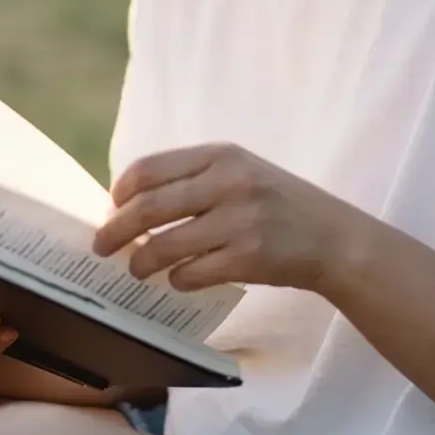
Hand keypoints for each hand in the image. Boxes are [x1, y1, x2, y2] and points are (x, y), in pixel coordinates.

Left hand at [92, 143, 364, 293]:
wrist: (333, 237)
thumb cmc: (276, 203)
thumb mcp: (239, 171)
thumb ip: (192, 179)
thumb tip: (129, 203)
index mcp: (220, 155)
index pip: (149, 168)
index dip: (121, 192)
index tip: (112, 208)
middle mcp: (228, 182)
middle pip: (148, 207)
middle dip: (115, 230)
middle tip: (101, 247)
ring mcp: (240, 220)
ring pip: (165, 245)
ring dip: (141, 262)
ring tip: (136, 270)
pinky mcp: (249, 258)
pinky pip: (192, 273)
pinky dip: (177, 280)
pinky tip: (178, 280)